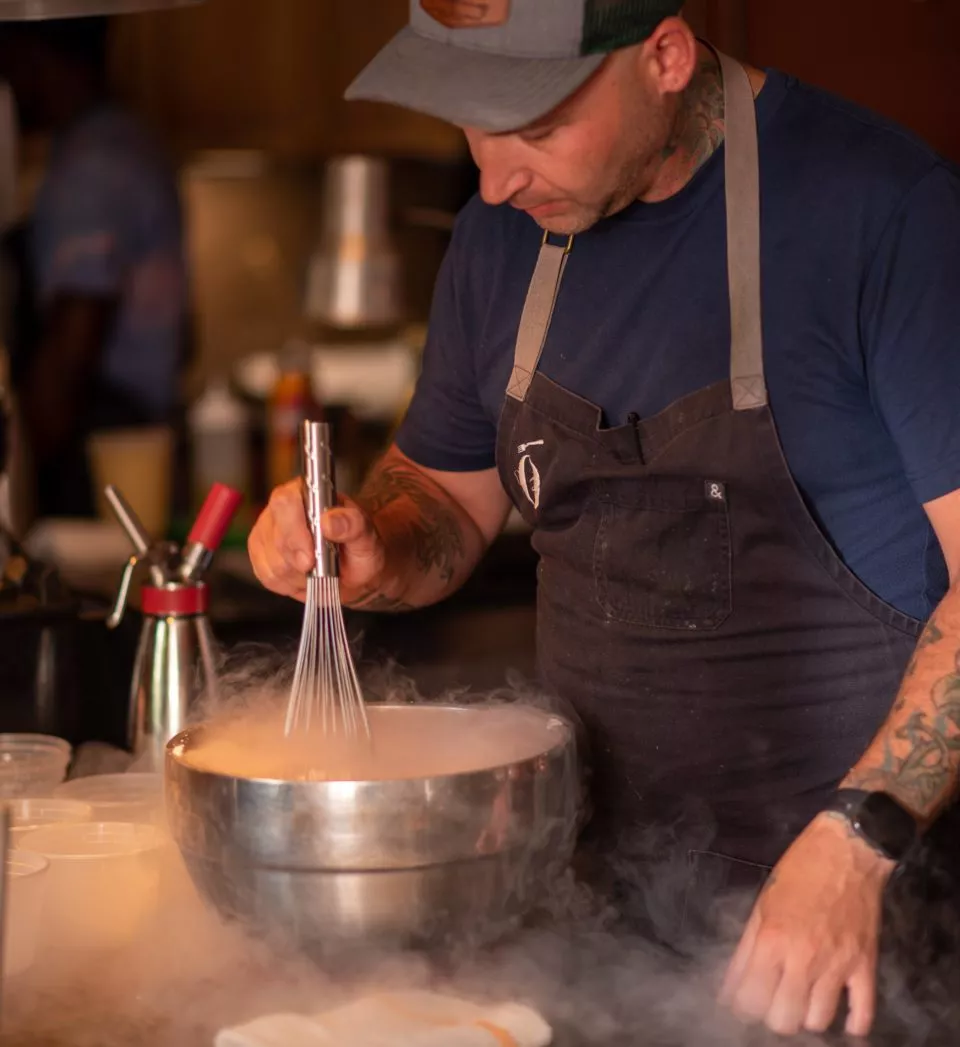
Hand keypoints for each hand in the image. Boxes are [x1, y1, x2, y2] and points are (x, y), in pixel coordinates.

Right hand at [248, 481, 385, 602]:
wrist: (355, 570)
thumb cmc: (359, 548)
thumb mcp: (367, 536)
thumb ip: (353, 525)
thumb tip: (329, 522)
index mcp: (308, 492)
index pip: (286, 502)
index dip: (295, 531)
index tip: (311, 557)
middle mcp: (283, 509)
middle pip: (276, 538)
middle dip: (300, 562)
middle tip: (321, 568)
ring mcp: (268, 531)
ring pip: (272, 562)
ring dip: (299, 576)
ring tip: (318, 571)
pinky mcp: (261, 555)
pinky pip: (268, 577)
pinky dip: (290, 584)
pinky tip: (305, 578)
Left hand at [720, 813, 894, 1036]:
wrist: (847, 851)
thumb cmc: (799, 871)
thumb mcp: (762, 904)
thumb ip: (744, 950)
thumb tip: (728, 990)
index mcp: (772, 940)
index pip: (750, 1000)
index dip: (742, 1008)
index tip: (745, 1003)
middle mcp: (803, 958)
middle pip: (783, 1020)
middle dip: (773, 1017)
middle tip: (773, 1002)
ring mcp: (837, 965)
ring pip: (818, 1022)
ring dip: (808, 1017)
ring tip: (803, 1002)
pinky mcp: (865, 966)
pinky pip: (863, 1013)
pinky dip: (853, 1025)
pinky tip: (844, 1021)